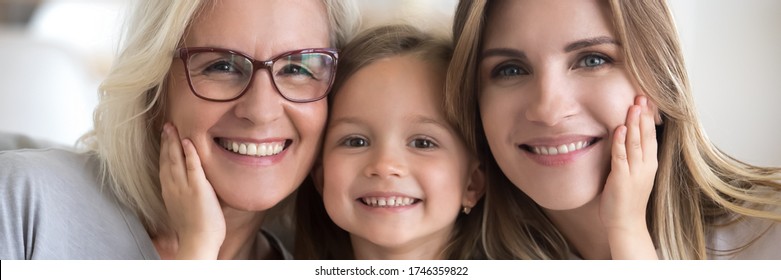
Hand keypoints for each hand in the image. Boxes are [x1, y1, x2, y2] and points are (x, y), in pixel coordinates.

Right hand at [159, 123, 224, 258]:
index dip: (164, 151)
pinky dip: (189, 153)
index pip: (164, 166)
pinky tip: (187, 141)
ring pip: (176, 159)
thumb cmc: (195, 231)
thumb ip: (186, 197)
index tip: (164, 138)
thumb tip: (190, 192)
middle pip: (167, 159)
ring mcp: (184, 187)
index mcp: (169, 192)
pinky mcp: (198, 189)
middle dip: (166, 141)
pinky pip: (193, 167)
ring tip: (172, 127)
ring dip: (174, 141)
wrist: (198, 242)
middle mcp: (173, 187)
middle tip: (166, 125)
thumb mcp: (184, 210)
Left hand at [601, 96, 658, 258]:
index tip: (647, 101)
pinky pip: (621, 156)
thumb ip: (632, 157)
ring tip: (633, 105)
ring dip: (634, 123)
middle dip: (644, 115)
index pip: (651, 136)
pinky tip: (620, 128)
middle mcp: (645, 166)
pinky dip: (621, 141)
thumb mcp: (634, 175)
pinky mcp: (621, 178)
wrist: (626, 224)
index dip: (649, 118)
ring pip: (635, 142)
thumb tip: (626, 139)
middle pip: (646, 135)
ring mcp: (634, 172)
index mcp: (649, 164)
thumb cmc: (627, 200)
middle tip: (642, 95)